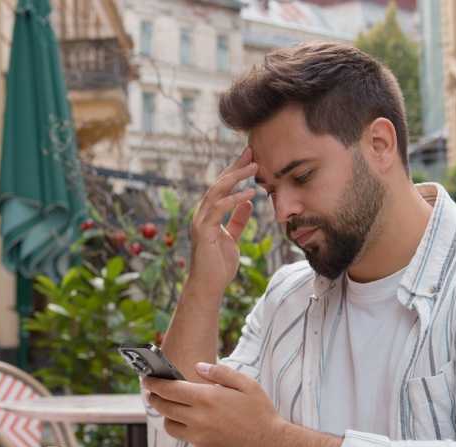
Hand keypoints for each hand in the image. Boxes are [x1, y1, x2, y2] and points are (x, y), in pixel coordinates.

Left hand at [143, 362, 282, 446]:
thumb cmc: (261, 412)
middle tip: (152, 392)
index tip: (147, 379)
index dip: (154, 383)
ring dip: (168, 417)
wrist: (272, 445)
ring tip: (174, 410)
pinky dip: (188, 432)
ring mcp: (198, 438)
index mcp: (206, 398)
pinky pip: (187, 440)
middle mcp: (198, 419)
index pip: (169, 389)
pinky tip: (198, 426)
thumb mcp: (245, 384)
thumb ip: (219, 373)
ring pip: (171, 426)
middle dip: (155, 398)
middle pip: (164, 407)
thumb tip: (197, 367)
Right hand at [188, 147, 257, 294]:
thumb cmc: (218, 265)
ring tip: (254, 167)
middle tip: (252, 152)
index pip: (222, 187)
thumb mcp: (232, 239)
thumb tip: (247, 203)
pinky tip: (249, 193)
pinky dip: (234, 199)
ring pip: (217, 191)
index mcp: (208, 214)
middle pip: (219, 183)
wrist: (208, 286)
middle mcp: (202, 214)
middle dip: (235, 167)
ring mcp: (200, 221)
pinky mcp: (203, 230)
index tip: (251, 158)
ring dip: (236, 178)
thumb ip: (238, 221)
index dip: (235, 171)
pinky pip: (219, 209)